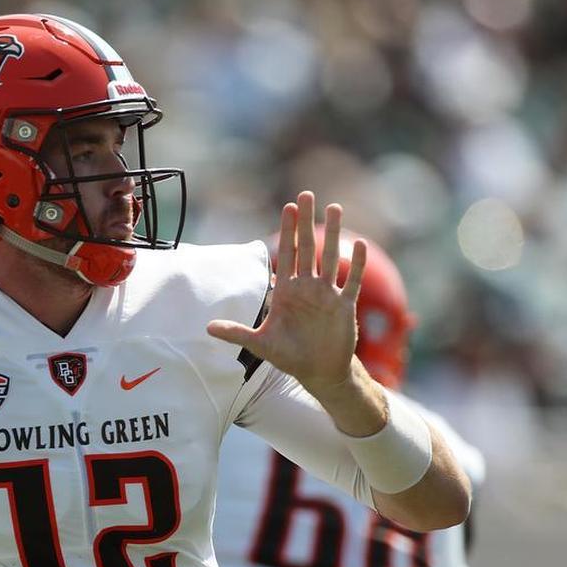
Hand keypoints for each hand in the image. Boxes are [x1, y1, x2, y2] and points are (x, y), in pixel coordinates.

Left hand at [207, 191, 365, 393]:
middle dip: (305, 222)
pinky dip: (355, 265)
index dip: (287, 231)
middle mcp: (307, 287)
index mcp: (286, 291)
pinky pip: (352, 282)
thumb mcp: (260, 344)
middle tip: (306, 194)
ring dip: (333, 234)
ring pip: (330, 258)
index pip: (286, 254)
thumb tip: (207, 328)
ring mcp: (327, 295)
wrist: (318, 371)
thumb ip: (237, 333)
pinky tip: (359, 245)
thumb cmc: (289, 356)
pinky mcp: (345, 307)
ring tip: (334, 207)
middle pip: (307, 248)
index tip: (288, 207)